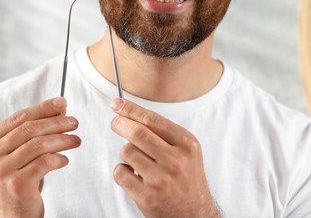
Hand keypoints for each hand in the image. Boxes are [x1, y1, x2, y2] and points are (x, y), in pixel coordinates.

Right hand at [0, 97, 80, 217]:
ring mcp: (2, 170)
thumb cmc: (17, 180)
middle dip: (57, 122)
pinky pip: (45, 162)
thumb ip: (34, 132)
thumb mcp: (20, 154)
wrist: (10, 214)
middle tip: (74, 122)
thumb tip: (60, 110)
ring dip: (63, 139)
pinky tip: (64, 159)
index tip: (62, 103)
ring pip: (39, 144)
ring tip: (76, 140)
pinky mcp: (16, 184)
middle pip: (30, 129)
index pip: (19, 117)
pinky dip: (59, 158)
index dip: (43, 108)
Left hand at [110, 98, 220, 217]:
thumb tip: (130, 114)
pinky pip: (121, 173)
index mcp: (187, 144)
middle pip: (137, 132)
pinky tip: (133, 175)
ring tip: (136, 160)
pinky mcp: (147, 197)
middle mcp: (176, 161)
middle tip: (116, 123)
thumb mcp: (186, 151)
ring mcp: (161, 180)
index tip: (117, 104)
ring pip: (127, 151)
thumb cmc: (187, 179)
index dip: (131, 109)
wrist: (195, 214)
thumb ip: (163, 133)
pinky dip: (122, 171)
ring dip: (126, 152)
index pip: (153, 119)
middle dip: (120, 123)